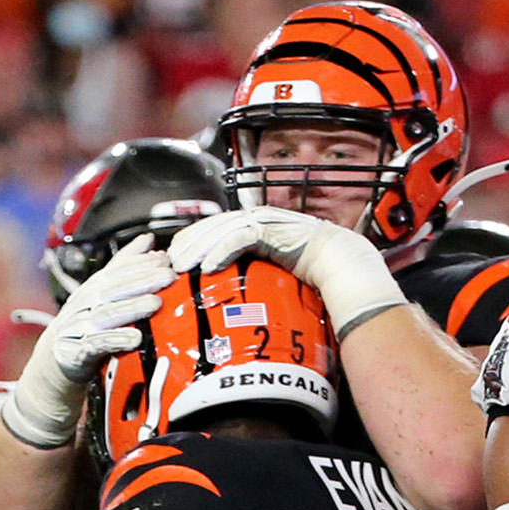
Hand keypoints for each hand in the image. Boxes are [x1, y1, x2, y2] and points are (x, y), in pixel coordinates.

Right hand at [3, 231, 176, 446]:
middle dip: (142, 281)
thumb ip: (124, 267)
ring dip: (133, 308)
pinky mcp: (76, 353)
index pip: (116, 272)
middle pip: (113, 290)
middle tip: (168, 277)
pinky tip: (135, 338)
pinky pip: (97, 345)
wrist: (55, 363)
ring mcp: (78, 328)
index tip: (164, 260)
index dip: (139, 264)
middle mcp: (83, 305)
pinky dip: (116, 340)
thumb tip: (148, 240)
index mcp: (92, 289)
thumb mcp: (103, 295)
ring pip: (107, 315)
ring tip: (156, 304)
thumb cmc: (86, 327)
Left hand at [171, 205, 404, 332]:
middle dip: (189, 242)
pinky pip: (243, 237)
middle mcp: (258, 219)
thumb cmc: (308, 272)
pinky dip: (224, 249)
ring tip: (182, 265)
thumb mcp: (268, 272)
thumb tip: (222, 291)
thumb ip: (247, 273)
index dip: (192, 240)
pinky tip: (209, 266)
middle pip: (213, 225)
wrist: (340, 264)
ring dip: (200, 247)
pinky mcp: (275, 230)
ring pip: (223, 228)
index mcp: (254, 225)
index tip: (173, 259)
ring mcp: (267, 221)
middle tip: (168, 262)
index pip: (214, 228)